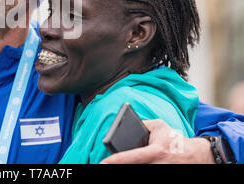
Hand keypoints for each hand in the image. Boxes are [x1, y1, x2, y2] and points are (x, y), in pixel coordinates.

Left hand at [100, 119, 214, 163]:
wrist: (195, 155)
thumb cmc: (174, 139)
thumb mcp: (159, 126)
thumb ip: (142, 125)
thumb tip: (124, 126)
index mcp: (157, 151)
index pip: (133, 156)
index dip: (116, 160)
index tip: (103, 162)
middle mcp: (159, 164)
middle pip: (135, 167)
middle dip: (118, 166)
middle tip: (104, 164)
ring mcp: (162, 171)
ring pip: (140, 170)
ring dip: (128, 167)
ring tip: (112, 165)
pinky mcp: (163, 174)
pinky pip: (146, 173)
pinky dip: (137, 167)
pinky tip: (129, 165)